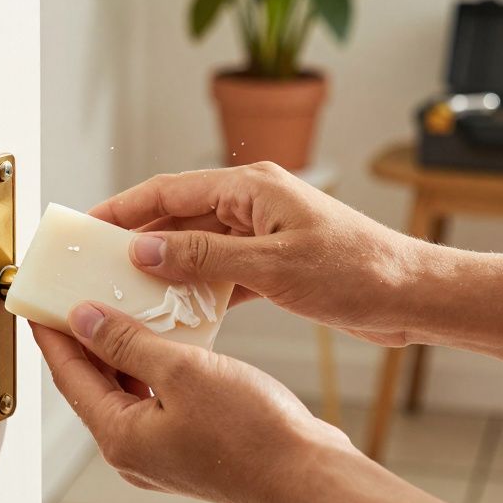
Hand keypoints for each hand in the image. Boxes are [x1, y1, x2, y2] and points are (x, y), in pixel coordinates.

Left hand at [31, 303, 353, 502]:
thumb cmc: (254, 433)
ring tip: (120, 305)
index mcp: (119, 436)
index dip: (51, 334)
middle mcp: (132, 450)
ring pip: (126, 390)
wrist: (308, 475)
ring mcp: (161, 452)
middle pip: (93, 384)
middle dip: (84, 339)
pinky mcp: (188, 447)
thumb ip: (127, 343)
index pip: (69, 376)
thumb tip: (83, 320)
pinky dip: (153, 367)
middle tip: (76, 294)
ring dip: (122, 350)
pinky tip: (166, 338)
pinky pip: (156, 399)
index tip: (37, 301)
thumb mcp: (182, 371)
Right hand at [90, 162, 432, 346]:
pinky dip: (197, 291)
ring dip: (166, 270)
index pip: (170, 189)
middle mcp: (254, 204)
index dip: (124, 208)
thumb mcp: (272, 267)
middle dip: (138, 241)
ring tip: (127, 294)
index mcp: (252, 188)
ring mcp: (264, 234)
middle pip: (178, 216)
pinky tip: (175, 314)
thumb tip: (144, 251)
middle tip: (98, 268)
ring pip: (198, 248)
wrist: (414, 296)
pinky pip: (221, 272)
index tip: (88, 227)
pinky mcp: (275, 264)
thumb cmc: (358, 272)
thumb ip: (203, 257)